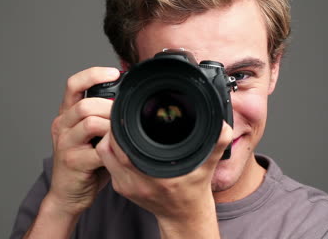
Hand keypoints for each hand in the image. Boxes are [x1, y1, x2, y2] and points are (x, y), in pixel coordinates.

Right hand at [46, 67, 120, 216]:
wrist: (68, 194)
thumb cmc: (85, 163)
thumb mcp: (91, 136)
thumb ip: (103, 118)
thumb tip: (128, 100)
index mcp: (66, 115)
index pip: (73, 84)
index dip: (93, 74)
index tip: (115, 72)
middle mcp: (62, 125)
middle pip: (84, 104)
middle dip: (109, 106)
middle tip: (124, 115)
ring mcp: (65, 143)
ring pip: (89, 121)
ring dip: (110, 125)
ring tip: (120, 133)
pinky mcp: (72, 161)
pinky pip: (96, 149)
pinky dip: (112, 147)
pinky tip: (119, 150)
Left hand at [96, 121, 232, 237]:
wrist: (183, 213)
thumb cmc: (193, 189)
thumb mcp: (207, 166)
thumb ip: (216, 144)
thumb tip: (222, 126)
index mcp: (157, 178)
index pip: (124, 149)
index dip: (120, 129)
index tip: (124, 115)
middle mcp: (137, 183)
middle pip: (109, 150)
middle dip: (112, 130)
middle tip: (120, 116)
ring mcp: (127, 186)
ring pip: (104, 156)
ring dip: (108, 140)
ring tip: (119, 126)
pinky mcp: (121, 187)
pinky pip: (107, 164)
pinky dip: (110, 151)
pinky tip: (120, 141)